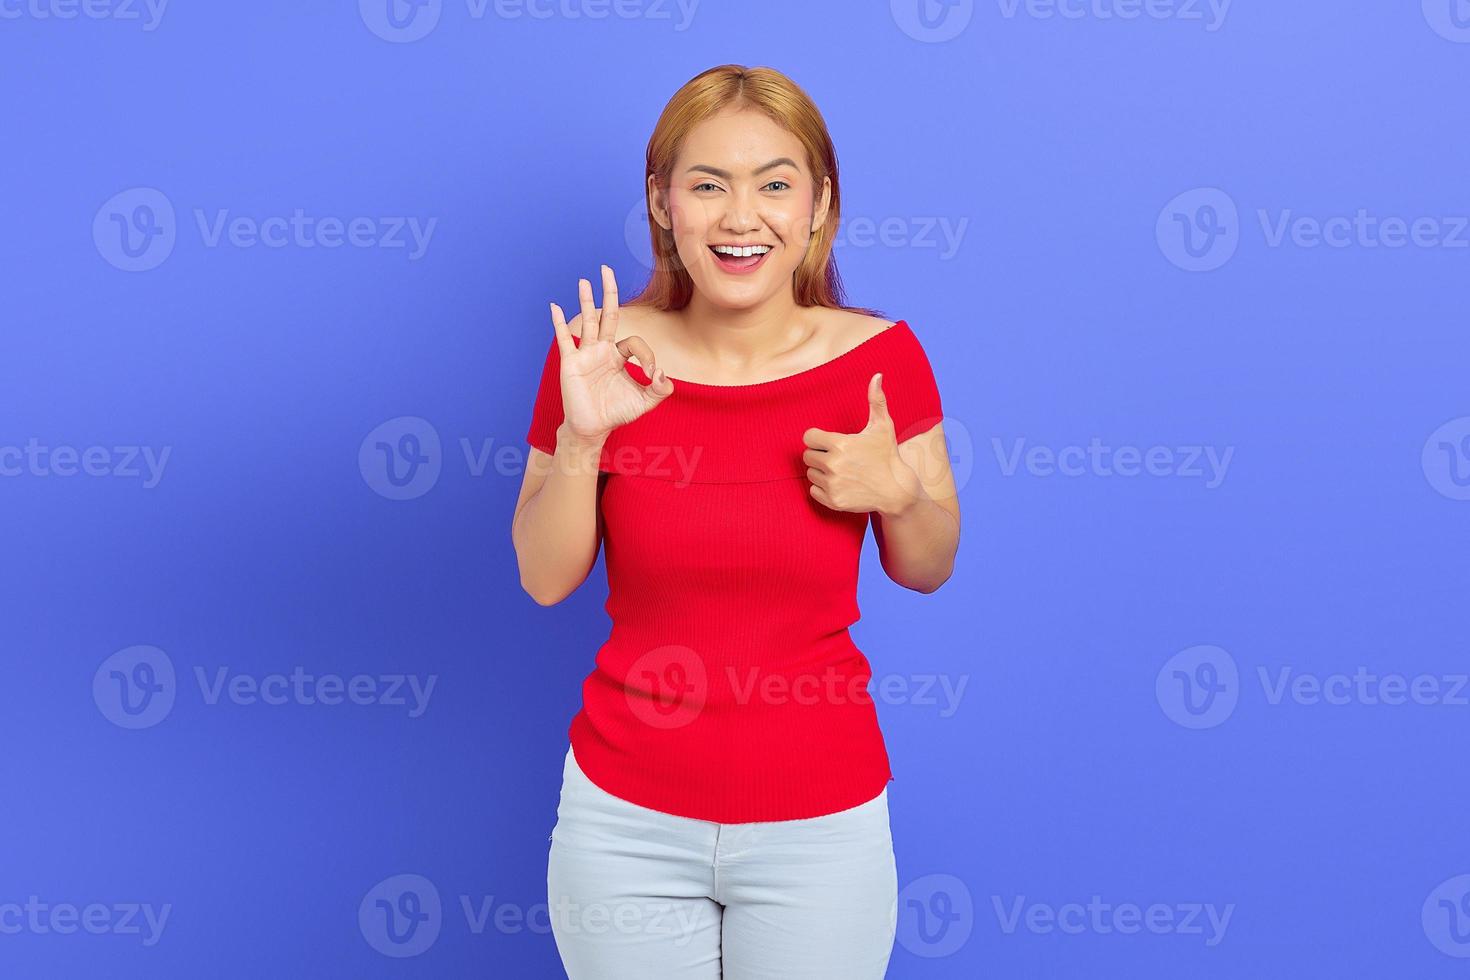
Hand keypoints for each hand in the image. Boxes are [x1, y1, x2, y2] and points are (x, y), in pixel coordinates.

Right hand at [549, 264, 672, 441]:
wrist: (593, 428)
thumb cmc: (617, 413)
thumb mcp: (645, 401)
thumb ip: (659, 389)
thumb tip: (663, 374)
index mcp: (619, 356)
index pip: (634, 341)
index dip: (646, 354)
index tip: (651, 374)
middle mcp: (602, 350)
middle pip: (608, 314)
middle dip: (608, 292)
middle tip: (607, 268)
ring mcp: (586, 354)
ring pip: (587, 321)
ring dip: (587, 300)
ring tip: (585, 280)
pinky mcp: (571, 363)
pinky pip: (565, 339)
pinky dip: (559, 323)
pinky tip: (554, 306)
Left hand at [802, 373, 923, 516]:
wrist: (897, 490)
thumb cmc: (888, 455)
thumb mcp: (883, 426)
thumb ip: (876, 400)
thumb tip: (877, 375)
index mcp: (840, 444)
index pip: (808, 437)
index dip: (818, 438)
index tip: (830, 442)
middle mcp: (833, 464)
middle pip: (808, 456)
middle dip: (819, 455)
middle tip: (838, 458)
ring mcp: (833, 484)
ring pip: (811, 474)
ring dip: (821, 472)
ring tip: (841, 471)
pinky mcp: (833, 501)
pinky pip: (813, 491)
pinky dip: (823, 489)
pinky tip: (840, 484)